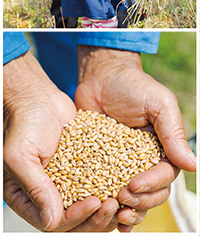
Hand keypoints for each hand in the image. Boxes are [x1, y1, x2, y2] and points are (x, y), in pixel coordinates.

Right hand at [3, 51, 119, 231]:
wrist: (37, 98)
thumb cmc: (23, 123)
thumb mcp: (20, 156)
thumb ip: (35, 188)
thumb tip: (51, 221)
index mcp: (26, 198)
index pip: (54, 221)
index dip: (76, 218)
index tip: (94, 203)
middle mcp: (46, 193)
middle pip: (75, 220)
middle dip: (96, 217)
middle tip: (114, 205)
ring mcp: (65, 182)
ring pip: (89, 205)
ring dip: (106, 205)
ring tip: (122, 196)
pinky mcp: (81, 167)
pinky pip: (96, 182)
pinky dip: (109, 186)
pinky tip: (123, 182)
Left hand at [75, 47, 195, 229]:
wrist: (101, 76)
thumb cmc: (133, 86)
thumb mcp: (159, 103)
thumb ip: (173, 132)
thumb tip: (192, 166)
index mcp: (162, 148)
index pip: (164, 175)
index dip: (151, 185)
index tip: (133, 185)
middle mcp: (145, 160)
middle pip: (151, 193)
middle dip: (140, 201)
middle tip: (122, 198)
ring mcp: (122, 164)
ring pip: (132, 198)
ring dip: (127, 210)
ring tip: (115, 212)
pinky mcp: (101, 164)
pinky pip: (106, 188)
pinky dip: (107, 204)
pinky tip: (103, 214)